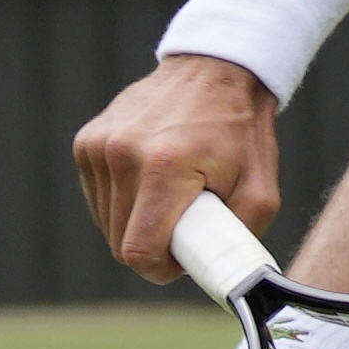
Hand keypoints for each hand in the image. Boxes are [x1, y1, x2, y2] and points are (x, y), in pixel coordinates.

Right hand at [75, 53, 281, 284]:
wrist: (216, 70)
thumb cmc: (242, 132)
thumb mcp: (262, 188)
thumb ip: (239, 240)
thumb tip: (223, 279)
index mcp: (164, 167)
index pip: (138, 251)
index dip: (162, 268)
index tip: (184, 256)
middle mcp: (122, 154)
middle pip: (120, 242)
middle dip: (154, 245)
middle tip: (187, 222)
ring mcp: (98, 145)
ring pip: (107, 222)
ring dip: (137, 222)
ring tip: (172, 194)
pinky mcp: (86, 141)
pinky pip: (99, 197)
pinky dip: (124, 200)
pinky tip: (151, 177)